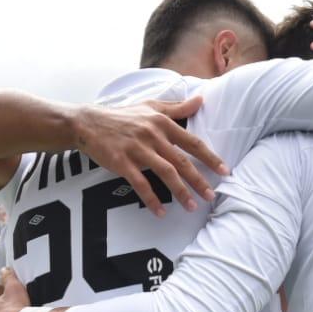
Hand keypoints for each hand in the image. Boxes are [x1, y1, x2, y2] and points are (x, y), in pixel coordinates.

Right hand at [72, 96, 227, 216]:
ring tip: (191, 206)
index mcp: (162, 123)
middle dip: (199, 180)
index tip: (224, 171)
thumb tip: (201, 100)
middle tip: (211, 196)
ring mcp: (137, 149)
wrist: (88, 122)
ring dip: (180, 192)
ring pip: (165, 173)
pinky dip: (151, 199)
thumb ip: (177, 107)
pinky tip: (160, 212)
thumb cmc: (122, 115)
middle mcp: (153, 135)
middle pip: (182, 162)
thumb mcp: (150, 106)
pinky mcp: (122, 162)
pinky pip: (140, 184)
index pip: (192, 142)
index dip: (210, 157)